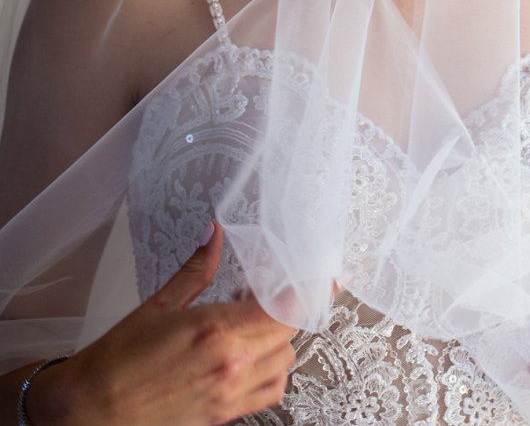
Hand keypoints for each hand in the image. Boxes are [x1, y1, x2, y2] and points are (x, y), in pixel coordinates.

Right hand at [30, 222, 297, 425]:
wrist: (90, 411)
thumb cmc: (118, 361)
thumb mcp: (159, 304)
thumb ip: (198, 267)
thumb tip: (215, 233)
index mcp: (217, 330)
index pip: (284, 307)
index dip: (309, 290)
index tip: (327, 278)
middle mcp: (231, 365)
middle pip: (288, 333)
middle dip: (285, 311)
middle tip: (266, 294)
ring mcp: (229, 395)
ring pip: (284, 363)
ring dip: (279, 340)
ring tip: (253, 324)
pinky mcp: (223, 417)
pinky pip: (269, 393)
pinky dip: (272, 373)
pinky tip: (250, 356)